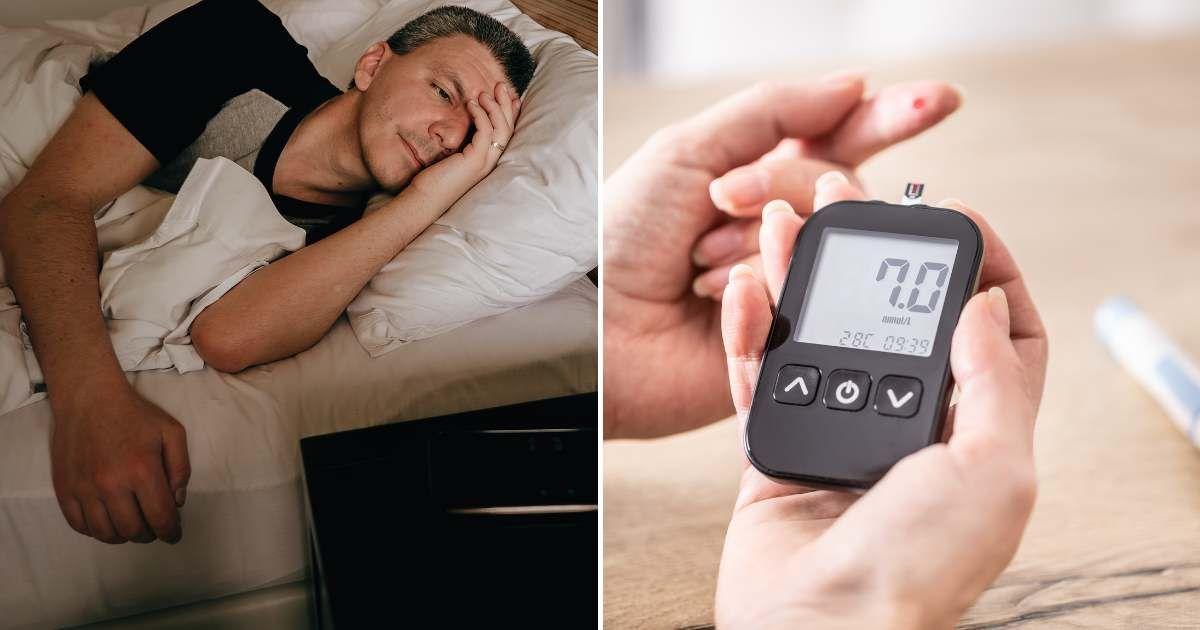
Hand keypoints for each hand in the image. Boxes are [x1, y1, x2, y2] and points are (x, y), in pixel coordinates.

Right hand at [51, 383, 190, 543]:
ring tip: (131, 526)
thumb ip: (181, 469)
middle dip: (149, 535)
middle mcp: (111, 484)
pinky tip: (107, 522)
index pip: (160, 517)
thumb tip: (177, 502)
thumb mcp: (172, 433)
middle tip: (153, 528)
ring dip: (123, 536)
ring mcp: (84, 488)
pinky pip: (79, 525)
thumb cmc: (135, 415)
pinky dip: (96, 531)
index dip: (171, 532)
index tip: (173, 535)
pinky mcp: (64, 489)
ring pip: (105, 533)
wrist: (89, 398)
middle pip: (133, 530)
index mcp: (142, 470)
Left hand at [408, 81, 520, 207]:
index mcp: (489, 160)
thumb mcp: (454, 156)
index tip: (510, 96)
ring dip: (495, 107)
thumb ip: (464, 143)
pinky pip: (485, 132)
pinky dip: (481, 115)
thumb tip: (466, 127)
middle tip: (500, 85)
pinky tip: (472, 104)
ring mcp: (486, 162)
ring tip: (484, 93)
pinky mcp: (476, 161)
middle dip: (506, 105)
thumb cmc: (436, 180)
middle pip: (509, 128)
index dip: (511, 113)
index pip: (507, 134)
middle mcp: (492, 161)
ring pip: (501, 129)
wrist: (426, 199)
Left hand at [604, 74, 961, 437]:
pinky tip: (715, 298)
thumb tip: (854, 87)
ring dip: (752, 245)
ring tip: (698, 266)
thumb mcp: (689, 150)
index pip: (847, 136)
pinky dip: (757, 291)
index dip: (895, 116)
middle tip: (723, 201)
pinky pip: (812, 300)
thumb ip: (773, 113)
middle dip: (778, 189)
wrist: (597, 327)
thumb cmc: (623, 236)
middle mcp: (785, 225)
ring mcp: (792, 279)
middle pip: (840, 187)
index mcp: (763, 174)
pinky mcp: (791, 334)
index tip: (940, 99)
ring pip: (830, 243)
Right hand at [714, 174, 1048, 628]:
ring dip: (802, 278)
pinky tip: (746, 291)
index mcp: (976, 434)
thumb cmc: (915, 570)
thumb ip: (992, 379)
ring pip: (821, 334)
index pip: (996, 333)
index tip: (955, 218)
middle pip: (895, 319)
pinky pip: (761, 376)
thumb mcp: (990, 469)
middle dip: (874, 256)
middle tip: (851, 202)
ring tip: (786, 224)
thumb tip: (986, 301)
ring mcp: (839, 433)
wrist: (818, 627)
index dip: (982, 270)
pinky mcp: (778, 447)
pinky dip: (750, 332)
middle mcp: (909, 429)